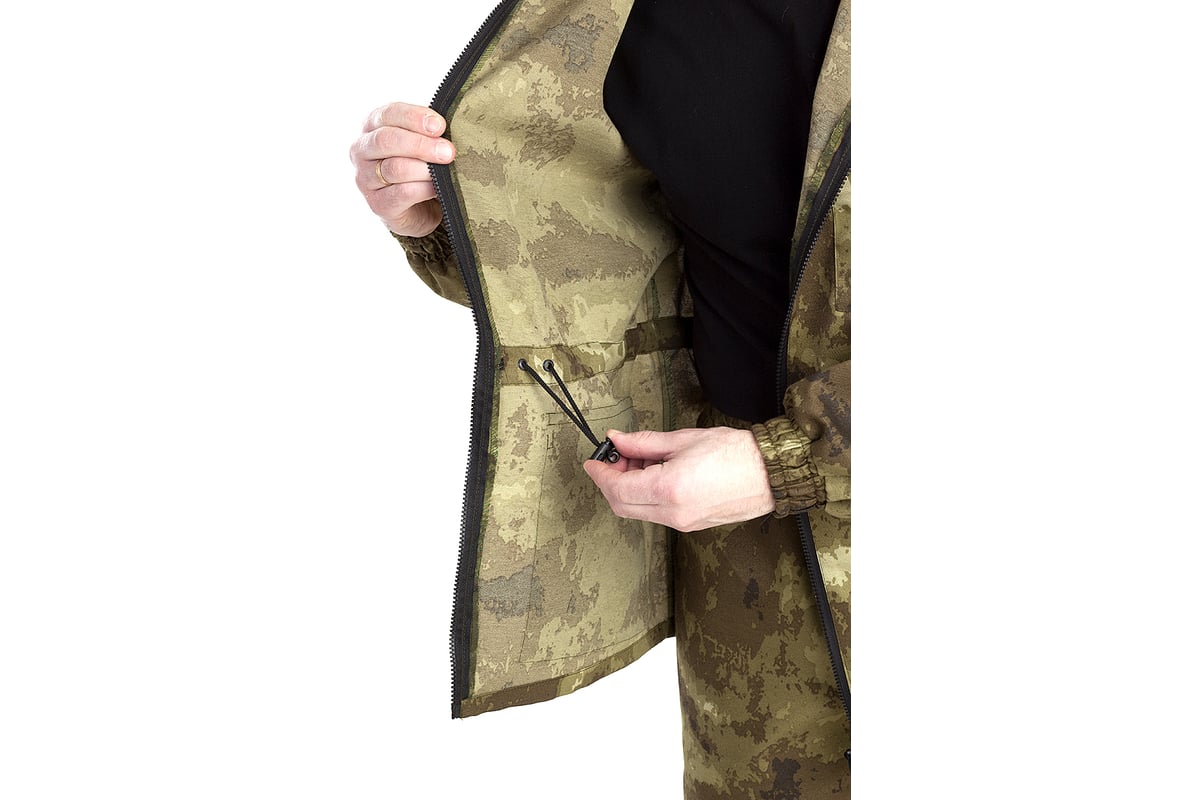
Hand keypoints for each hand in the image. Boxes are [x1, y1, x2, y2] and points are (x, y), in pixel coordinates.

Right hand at [349, 102, 456, 236]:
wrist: (418, 208)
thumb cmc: (420, 165)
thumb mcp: (421, 141)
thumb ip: (428, 131)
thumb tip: (445, 127)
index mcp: (372, 125)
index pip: (389, 114)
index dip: (414, 117)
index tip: (439, 126)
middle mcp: (362, 150)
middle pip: (386, 140)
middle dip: (421, 144)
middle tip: (448, 151)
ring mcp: (365, 178)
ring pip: (395, 168)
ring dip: (425, 169)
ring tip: (446, 170)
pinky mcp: (377, 204)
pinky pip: (402, 193)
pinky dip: (424, 189)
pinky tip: (438, 188)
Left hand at [582, 428, 775, 531]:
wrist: (770, 474)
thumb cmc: (735, 453)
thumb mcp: (683, 440)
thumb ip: (644, 443)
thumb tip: (618, 440)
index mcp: (668, 490)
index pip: (618, 489)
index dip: (600, 475)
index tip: (594, 462)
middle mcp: (672, 513)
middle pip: (623, 506)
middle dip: (611, 483)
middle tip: (615, 458)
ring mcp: (682, 523)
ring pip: (638, 511)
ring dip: (629, 489)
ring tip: (639, 461)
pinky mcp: (691, 525)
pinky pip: (656, 514)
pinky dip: (646, 496)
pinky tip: (654, 474)